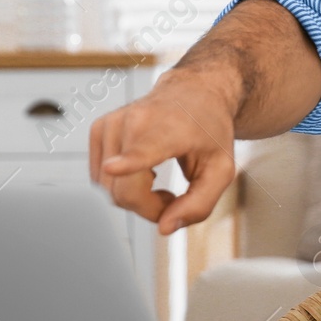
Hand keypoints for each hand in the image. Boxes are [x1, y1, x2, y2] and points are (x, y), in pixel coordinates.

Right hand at [89, 73, 237, 235]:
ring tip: (159, 180)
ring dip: (135, 197)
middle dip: (149, 208)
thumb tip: (164, 228)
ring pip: (109, 189)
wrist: (195, 92)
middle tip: (173, 198)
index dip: (128, 162)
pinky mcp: (98, 129)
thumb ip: (199, 205)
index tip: (112, 166)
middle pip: (125, 192)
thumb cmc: (209, 131)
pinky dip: (122, 184)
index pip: (144, 149)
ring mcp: (112, 123)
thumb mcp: (221, 171)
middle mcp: (136, 121)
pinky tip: (143, 171)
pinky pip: (100, 179)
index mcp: (171, 129)